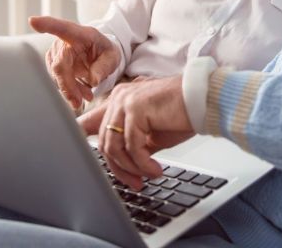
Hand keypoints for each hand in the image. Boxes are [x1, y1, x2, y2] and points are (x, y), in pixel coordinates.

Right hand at [29, 15, 119, 108]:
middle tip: (78, 102)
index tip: (33, 21)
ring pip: (57, 76)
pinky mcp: (54, 65)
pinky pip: (58, 81)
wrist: (100, 56)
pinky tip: (80, 95)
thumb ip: (104, 67)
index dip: (46, 24)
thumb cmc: (105, 52)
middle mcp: (63, 42)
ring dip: (71, 90)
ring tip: (87, 96)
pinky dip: (69, 91)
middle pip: (59, 65)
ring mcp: (56, 54)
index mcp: (79, 34)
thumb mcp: (113, 57)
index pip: (61, 27)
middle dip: (67, 86)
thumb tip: (93, 80)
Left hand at [78, 76, 194, 188]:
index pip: (91, 121)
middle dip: (119, 169)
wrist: (204, 99)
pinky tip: (155, 170)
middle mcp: (119, 98)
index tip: (77, 159)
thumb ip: (133, 142)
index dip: (79, 137)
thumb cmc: (181, 114)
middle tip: (135, 183)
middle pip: (105, 142)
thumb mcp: (151, 133)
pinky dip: (143, 164)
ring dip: (132, 168)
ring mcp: (126, 102)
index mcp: (120, 100)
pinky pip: (132, 147)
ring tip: (148, 176)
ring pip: (115, 146)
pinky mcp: (137, 109)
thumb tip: (122, 164)